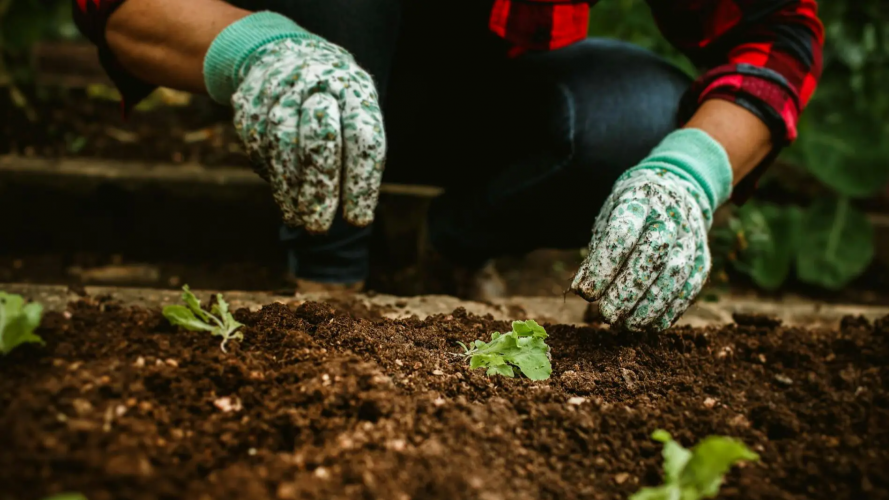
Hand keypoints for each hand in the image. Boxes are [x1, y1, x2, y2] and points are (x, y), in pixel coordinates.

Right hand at [232, 38, 385, 232]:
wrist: (280, 53)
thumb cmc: (332, 99)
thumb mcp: (354, 112)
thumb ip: (356, 154)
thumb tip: (355, 213)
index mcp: (354, 88)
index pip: (363, 140)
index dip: (361, 183)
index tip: (358, 220)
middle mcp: (317, 82)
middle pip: (320, 140)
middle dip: (319, 189)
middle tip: (320, 227)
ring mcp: (279, 89)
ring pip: (282, 146)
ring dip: (290, 190)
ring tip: (300, 219)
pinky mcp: (248, 102)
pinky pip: (258, 146)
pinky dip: (272, 176)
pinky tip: (284, 197)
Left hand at [571, 129, 730, 330]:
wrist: (674, 191)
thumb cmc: (630, 214)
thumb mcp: (607, 221)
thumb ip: (596, 254)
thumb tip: (582, 290)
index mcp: (639, 200)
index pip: (623, 233)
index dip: (604, 265)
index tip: (587, 292)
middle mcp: (670, 216)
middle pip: (653, 254)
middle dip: (628, 289)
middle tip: (607, 315)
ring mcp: (691, 237)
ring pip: (675, 274)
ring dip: (650, 305)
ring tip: (626, 325)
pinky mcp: (703, 259)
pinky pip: (690, 288)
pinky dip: (670, 311)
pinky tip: (649, 326)